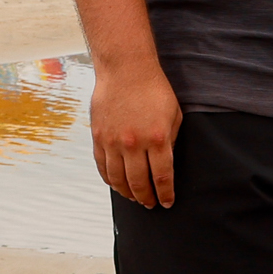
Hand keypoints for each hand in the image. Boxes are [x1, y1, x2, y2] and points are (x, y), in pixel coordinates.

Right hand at [92, 62, 182, 207]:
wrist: (125, 69)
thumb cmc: (154, 89)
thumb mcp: (173, 115)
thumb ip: (171, 141)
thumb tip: (166, 164)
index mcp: (157, 138)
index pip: (162, 177)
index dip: (165, 193)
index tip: (167, 202)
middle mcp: (134, 143)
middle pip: (139, 183)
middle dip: (147, 198)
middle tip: (151, 204)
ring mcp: (113, 141)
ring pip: (118, 179)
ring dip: (127, 193)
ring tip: (135, 198)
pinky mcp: (98, 137)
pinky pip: (102, 167)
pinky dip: (110, 180)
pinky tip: (117, 185)